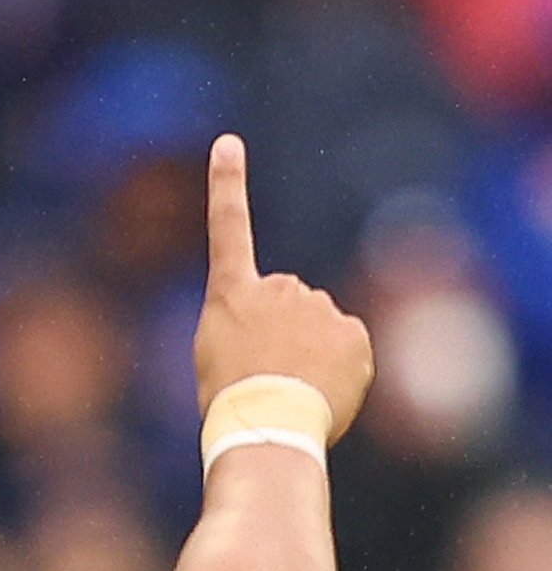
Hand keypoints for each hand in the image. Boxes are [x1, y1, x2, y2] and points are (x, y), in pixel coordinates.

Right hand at [193, 134, 372, 437]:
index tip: (228, 143)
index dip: (227, 185)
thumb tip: (295, 331)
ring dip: (309, 349)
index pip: (227, 228)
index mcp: (231, 293)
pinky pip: (348, 346)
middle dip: (283, 326)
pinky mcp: (352, 332)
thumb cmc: (230, 399)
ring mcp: (318, 308)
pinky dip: (339, 367)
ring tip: (291, 385)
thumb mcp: (219, 355)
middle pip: (287, 299)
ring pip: (319, 323)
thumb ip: (250, 325)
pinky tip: (321, 390)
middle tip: (265, 368)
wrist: (267, 427)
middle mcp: (277, 288)